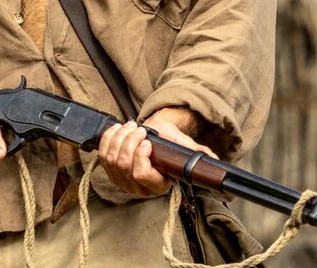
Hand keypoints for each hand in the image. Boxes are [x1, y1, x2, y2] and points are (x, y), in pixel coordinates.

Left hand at [97, 111, 212, 196]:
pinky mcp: (110, 172)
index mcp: (158, 185)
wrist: (155, 138)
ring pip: (112, 159)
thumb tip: (213, 159)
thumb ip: (196, 152)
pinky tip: (118, 130)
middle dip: (130, 141)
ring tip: (131, 128)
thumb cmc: (168, 143)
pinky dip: (109, 139)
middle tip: (140, 130)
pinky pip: (102, 156)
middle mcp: (139, 188)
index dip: (141, 156)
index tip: (148, 141)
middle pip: (124, 165)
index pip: (142, 175)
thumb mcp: (183, 145)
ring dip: (120, 138)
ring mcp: (122, 182)